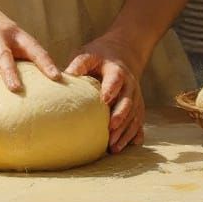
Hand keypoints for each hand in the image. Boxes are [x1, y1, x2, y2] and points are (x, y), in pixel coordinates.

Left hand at [64, 34, 145, 153]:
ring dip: (125, 132)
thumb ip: (79, 64)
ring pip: (134, 116)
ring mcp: (136, 97)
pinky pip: (139, 122)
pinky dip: (135, 135)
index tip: (104, 100)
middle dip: (120, 116)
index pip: (116, 80)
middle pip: (128, 102)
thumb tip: (64, 75)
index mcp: (117, 71)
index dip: (111, 89)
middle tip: (109, 130)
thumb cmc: (99, 57)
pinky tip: (129, 146)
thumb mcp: (89, 54)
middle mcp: (130, 85)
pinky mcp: (138, 107)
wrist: (123, 54)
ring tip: (114, 147)